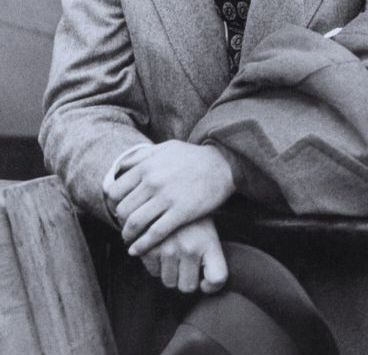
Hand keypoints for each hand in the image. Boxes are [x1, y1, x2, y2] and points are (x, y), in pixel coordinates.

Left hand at [107, 140, 235, 255]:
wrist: (224, 163)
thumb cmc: (194, 157)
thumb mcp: (166, 148)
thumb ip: (142, 156)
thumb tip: (121, 167)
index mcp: (146, 166)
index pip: (114, 191)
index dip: (113, 204)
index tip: (119, 210)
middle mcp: (152, 182)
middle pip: (123, 209)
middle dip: (120, 221)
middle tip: (126, 226)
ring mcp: (167, 198)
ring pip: (135, 223)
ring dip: (128, 235)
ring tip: (130, 240)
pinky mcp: (181, 212)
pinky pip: (154, 233)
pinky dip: (142, 245)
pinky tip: (137, 251)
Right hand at [139, 217, 228, 293]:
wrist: (172, 194)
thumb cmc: (193, 219)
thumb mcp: (209, 233)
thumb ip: (210, 258)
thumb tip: (204, 286)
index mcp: (210, 244)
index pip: (217, 278)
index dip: (212, 286)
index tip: (206, 282)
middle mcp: (190, 248)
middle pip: (187, 287)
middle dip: (186, 279)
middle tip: (186, 264)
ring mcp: (168, 249)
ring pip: (168, 282)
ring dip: (170, 273)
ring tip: (174, 254)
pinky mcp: (149, 247)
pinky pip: (153, 272)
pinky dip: (156, 265)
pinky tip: (161, 249)